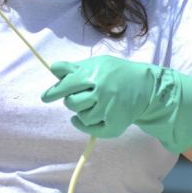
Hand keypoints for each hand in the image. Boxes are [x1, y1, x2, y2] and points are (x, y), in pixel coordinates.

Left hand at [41, 55, 191, 152]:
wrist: (146, 86)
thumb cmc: (116, 73)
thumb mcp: (97, 64)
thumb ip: (74, 67)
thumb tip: (53, 67)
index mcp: (95, 74)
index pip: (68, 85)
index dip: (54, 91)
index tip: (45, 97)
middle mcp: (102, 91)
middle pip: (72, 102)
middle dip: (70, 100)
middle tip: (76, 97)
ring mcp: (109, 109)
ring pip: (81, 116)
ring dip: (80, 111)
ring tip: (89, 103)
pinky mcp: (115, 123)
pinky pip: (91, 128)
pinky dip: (83, 125)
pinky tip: (80, 119)